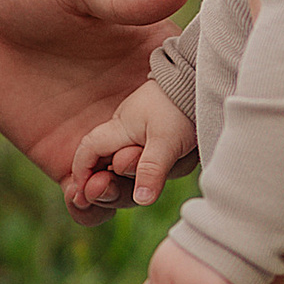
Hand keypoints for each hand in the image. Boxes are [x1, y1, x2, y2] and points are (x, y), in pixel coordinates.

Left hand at [0, 0, 191, 183]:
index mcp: (156, 60)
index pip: (192, 103)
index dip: (187, 125)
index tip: (169, 133)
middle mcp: (138, 104)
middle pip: (171, 154)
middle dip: (156, 169)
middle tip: (123, 163)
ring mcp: (104, 135)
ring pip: (134, 184)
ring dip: (124, 195)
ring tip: (94, 186)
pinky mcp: (67, 157)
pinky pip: (90, 198)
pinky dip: (91, 210)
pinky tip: (75, 197)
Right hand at [68, 77, 197, 217]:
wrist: (202, 83)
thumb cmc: (181, 107)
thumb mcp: (166, 142)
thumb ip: (150, 170)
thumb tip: (140, 200)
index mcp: (118, 129)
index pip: (87, 152)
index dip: (81, 174)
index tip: (83, 196)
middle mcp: (124, 133)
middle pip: (106, 168)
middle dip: (111, 185)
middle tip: (117, 192)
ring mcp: (140, 136)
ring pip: (134, 169)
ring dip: (148, 174)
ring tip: (172, 161)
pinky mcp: (158, 138)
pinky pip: (155, 163)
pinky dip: (161, 169)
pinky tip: (177, 160)